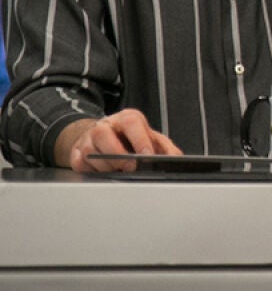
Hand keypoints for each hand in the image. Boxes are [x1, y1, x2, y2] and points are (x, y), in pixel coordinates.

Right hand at [59, 110, 182, 171]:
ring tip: (117, 170)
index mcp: (127, 119)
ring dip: (106, 166)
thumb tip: (175, 160)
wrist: (107, 138)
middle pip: (103, 135)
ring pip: (90, 152)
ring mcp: (88, 138)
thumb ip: (167, 149)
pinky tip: (102, 171)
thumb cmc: (132, 140)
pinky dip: (92, 171)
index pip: (131, 123)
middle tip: (129, 167)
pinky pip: (80, 164)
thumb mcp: (153, 140)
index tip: (146, 155)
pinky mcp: (76, 152)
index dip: (139, 139)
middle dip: (118, 155)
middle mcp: (106, 125)